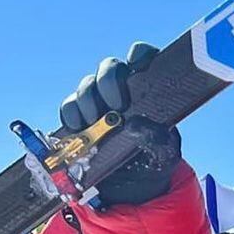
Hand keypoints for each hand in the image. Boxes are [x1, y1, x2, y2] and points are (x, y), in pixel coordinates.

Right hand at [59, 43, 180, 205]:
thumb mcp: (163, 149)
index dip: (139, 55)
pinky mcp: (81, 115)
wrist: (138, 178)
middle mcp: (121, 87)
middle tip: (116, 106)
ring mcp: (99, 99)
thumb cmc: (156, 156)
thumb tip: (136, 124)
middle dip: (109, 82)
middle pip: (110, 67)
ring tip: (95, 121)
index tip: (137, 65)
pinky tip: (79, 126)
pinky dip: (71, 113)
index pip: (143, 57)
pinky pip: (70, 105)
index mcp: (148, 86)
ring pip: (87, 85)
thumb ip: (156, 136)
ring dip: (88, 100)